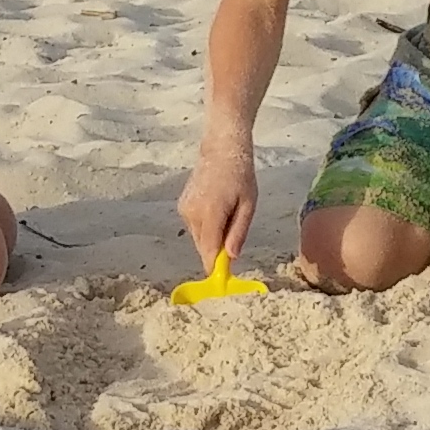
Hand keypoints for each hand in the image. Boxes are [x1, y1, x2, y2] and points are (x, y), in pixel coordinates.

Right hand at [176, 142, 256, 267]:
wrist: (221, 150)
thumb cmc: (240, 176)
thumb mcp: (248, 205)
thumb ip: (238, 231)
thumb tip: (231, 257)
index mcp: (210, 213)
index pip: (208, 251)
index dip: (216, 268)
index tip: (224, 278)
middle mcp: (192, 214)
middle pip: (203, 248)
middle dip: (217, 251)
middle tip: (234, 239)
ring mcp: (184, 210)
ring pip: (198, 239)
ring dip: (212, 237)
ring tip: (226, 215)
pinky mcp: (182, 206)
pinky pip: (195, 228)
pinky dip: (206, 227)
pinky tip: (216, 210)